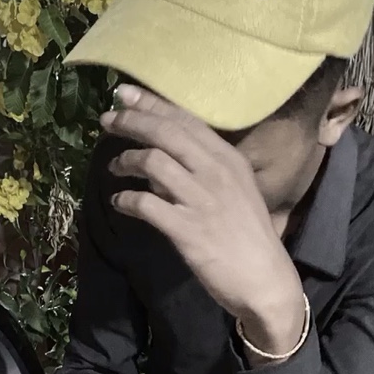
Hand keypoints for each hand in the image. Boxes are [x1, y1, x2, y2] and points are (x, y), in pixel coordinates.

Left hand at [101, 86, 304, 347]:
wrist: (265, 280)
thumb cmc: (248, 236)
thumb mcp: (235, 191)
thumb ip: (202, 171)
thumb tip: (161, 159)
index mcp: (229, 159)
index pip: (185, 119)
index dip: (152, 103)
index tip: (124, 93)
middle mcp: (216, 172)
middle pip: (166, 132)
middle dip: (132, 121)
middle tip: (108, 120)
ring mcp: (202, 200)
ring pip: (153, 162)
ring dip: (126, 160)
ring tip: (114, 167)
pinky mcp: (188, 229)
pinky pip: (146, 204)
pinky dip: (126, 200)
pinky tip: (119, 202)